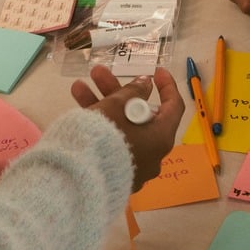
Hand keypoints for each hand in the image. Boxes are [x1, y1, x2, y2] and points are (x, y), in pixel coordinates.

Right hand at [70, 65, 185, 191]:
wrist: (77, 178)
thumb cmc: (105, 136)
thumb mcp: (117, 106)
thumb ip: (132, 92)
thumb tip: (145, 85)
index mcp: (160, 138)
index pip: (173, 107)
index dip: (166, 86)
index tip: (156, 70)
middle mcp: (151, 154)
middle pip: (138, 115)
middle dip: (116, 91)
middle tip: (98, 73)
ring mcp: (132, 166)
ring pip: (120, 128)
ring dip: (101, 104)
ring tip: (77, 86)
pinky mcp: (113, 173)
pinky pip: (111, 143)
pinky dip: (99, 126)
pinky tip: (78, 111)